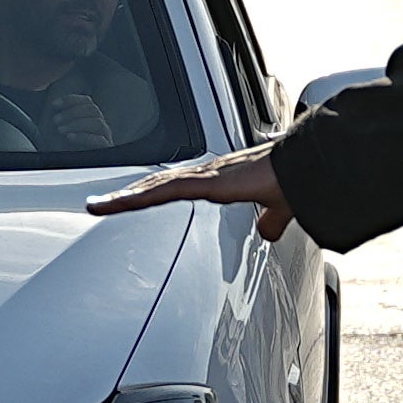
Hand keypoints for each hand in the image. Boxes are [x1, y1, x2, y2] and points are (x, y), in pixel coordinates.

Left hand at [98, 143, 299, 240]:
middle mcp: (206, 174)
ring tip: (96, 206)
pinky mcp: (207, 182)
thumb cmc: (294, 181)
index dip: (149, 194)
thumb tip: (267, 232)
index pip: (174, 188)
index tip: (128, 202)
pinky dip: (141, 197)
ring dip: (124, 198)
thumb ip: (269, 220)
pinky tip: (120, 203)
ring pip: (154, 187)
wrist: (306, 170)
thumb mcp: (276, 210)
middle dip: (126, 195)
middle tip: (97, 204)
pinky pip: (166, 190)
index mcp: (218, 181)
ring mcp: (204, 176)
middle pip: (155, 185)